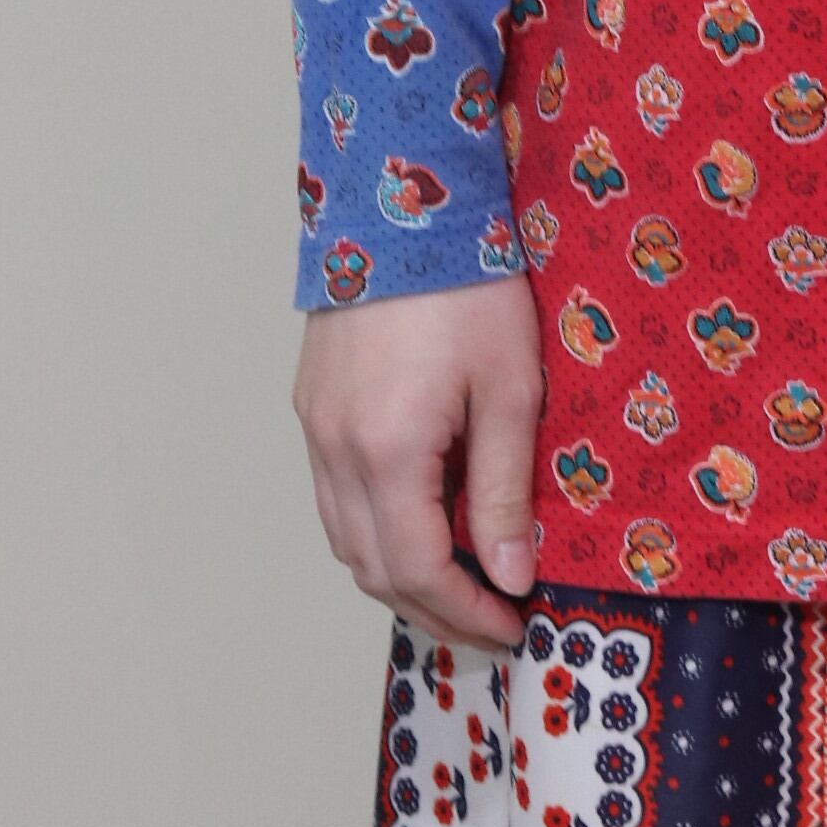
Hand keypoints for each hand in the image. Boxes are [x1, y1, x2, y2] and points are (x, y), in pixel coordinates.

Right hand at [293, 281, 543, 648]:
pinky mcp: (312, 406)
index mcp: (387, 451)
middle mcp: (335, 449)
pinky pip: (334, 497)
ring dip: (399, 576)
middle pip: (372, 569)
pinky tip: (422, 524)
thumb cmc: (471, 287)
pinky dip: (375, 531)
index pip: (418, 570)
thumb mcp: (511, 391)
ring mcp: (314, 428)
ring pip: (345, 539)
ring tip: (463, 584)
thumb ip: (505, 491)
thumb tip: (513, 575)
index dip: (466, 610)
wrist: (403, 202)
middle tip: (493, 621)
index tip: (513, 624)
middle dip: (433, 609)